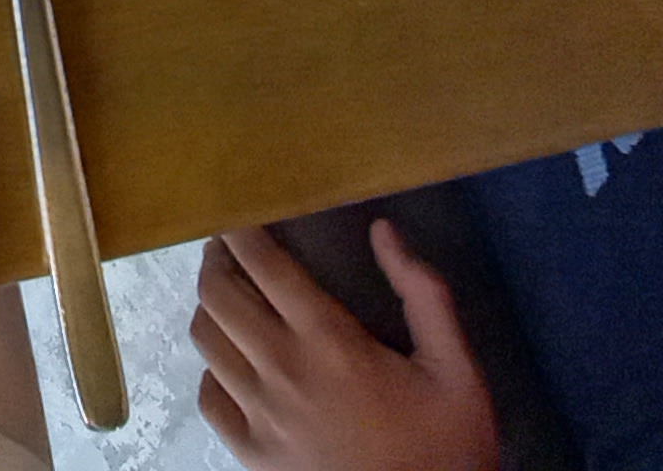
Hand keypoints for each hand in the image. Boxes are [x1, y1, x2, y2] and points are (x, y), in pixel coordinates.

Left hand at [191, 222, 499, 470]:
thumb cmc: (444, 447)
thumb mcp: (456, 369)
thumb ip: (424, 294)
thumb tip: (383, 231)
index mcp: (329, 341)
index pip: (263, 265)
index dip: (240, 231)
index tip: (237, 215)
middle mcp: (282, 370)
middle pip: (218, 295)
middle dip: (217, 261)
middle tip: (229, 250)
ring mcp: (259, 416)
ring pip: (206, 340)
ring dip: (211, 308)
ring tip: (228, 297)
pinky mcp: (250, 454)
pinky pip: (209, 397)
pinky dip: (213, 368)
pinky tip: (233, 361)